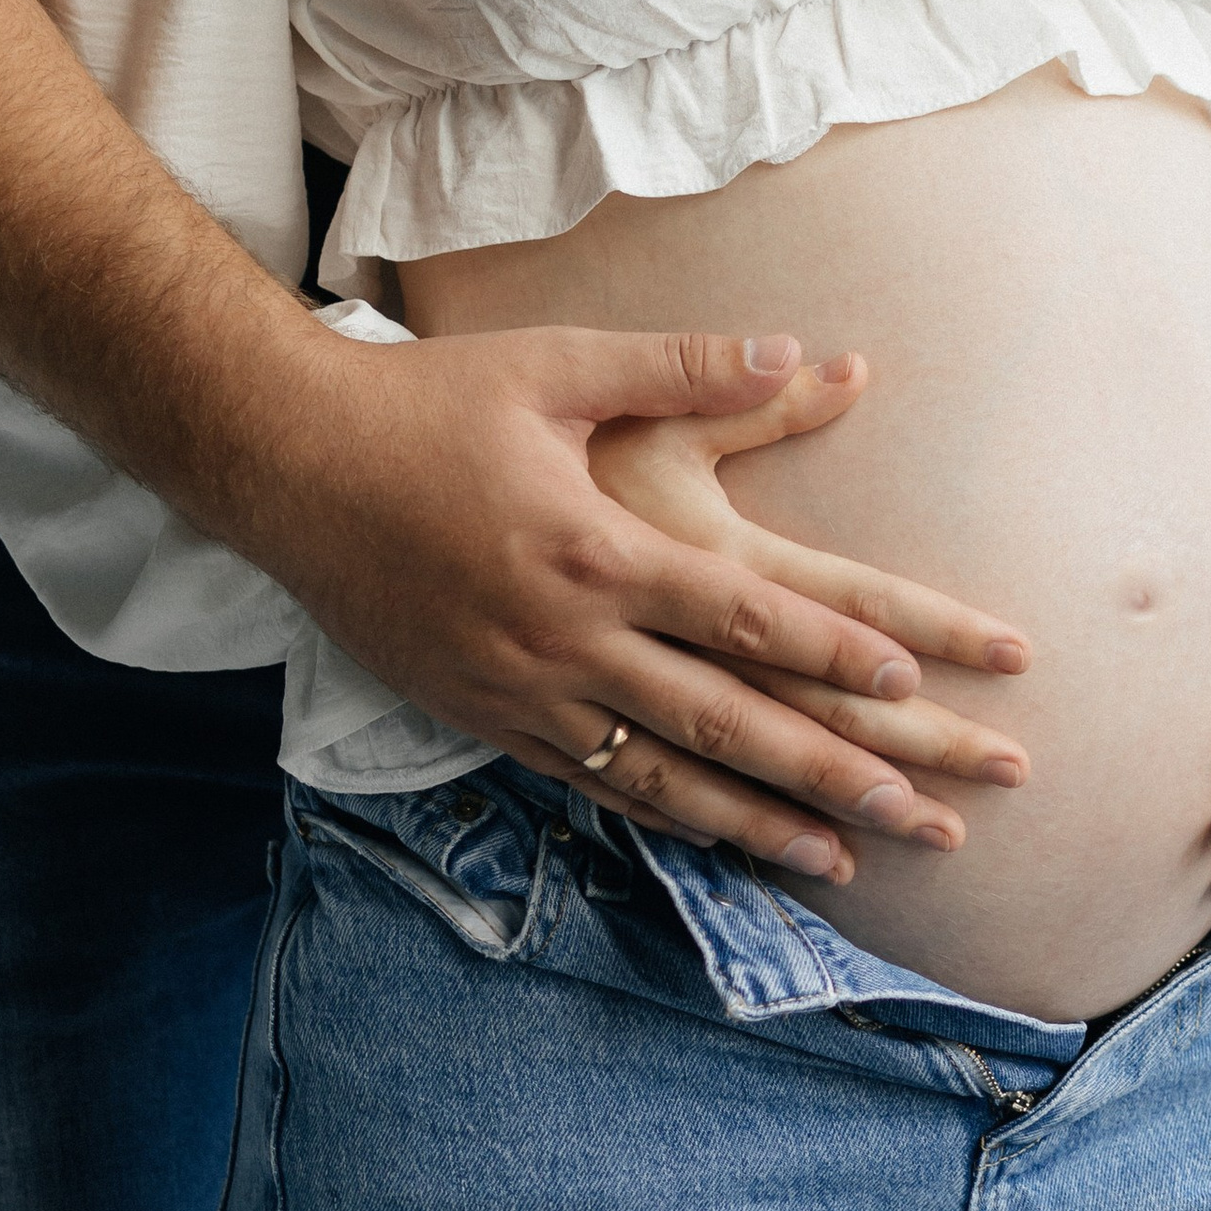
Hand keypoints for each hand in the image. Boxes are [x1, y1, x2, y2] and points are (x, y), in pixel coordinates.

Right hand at [271, 321, 1030, 889]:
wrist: (290, 465)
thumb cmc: (429, 402)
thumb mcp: (558, 364)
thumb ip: (682, 365)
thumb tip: (797, 348)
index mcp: (594, 547)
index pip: (740, 616)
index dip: (830, 651)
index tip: (912, 678)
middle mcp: (564, 637)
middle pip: (722, 720)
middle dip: (830, 770)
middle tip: (921, 813)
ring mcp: (521, 692)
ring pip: (663, 776)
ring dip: (759, 823)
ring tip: (843, 862)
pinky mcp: (486, 718)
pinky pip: (593, 783)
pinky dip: (669, 818)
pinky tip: (720, 836)